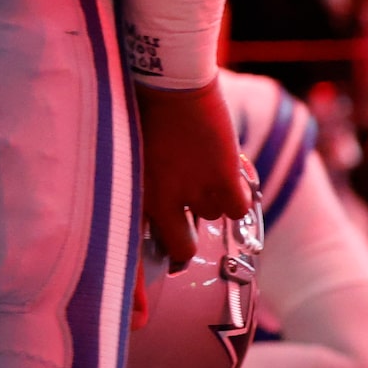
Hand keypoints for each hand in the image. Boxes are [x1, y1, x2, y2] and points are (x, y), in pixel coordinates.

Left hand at [135, 80, 251, 269]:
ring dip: (211, 200)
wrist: (166, 78)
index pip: (138, 251)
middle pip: (182, 248)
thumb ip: (141, 181)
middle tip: (186, 230)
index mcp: (133, 195)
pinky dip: (240, 197)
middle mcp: (163, 202)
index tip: (147, 289)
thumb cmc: (140, 106)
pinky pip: (239, 208)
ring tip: (203, 172)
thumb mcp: (128, 151)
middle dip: (185, 244)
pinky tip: (233, 177)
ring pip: (213, 216)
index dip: (145, 274)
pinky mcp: (223, 179)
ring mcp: (195, 192)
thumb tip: (153, 203)